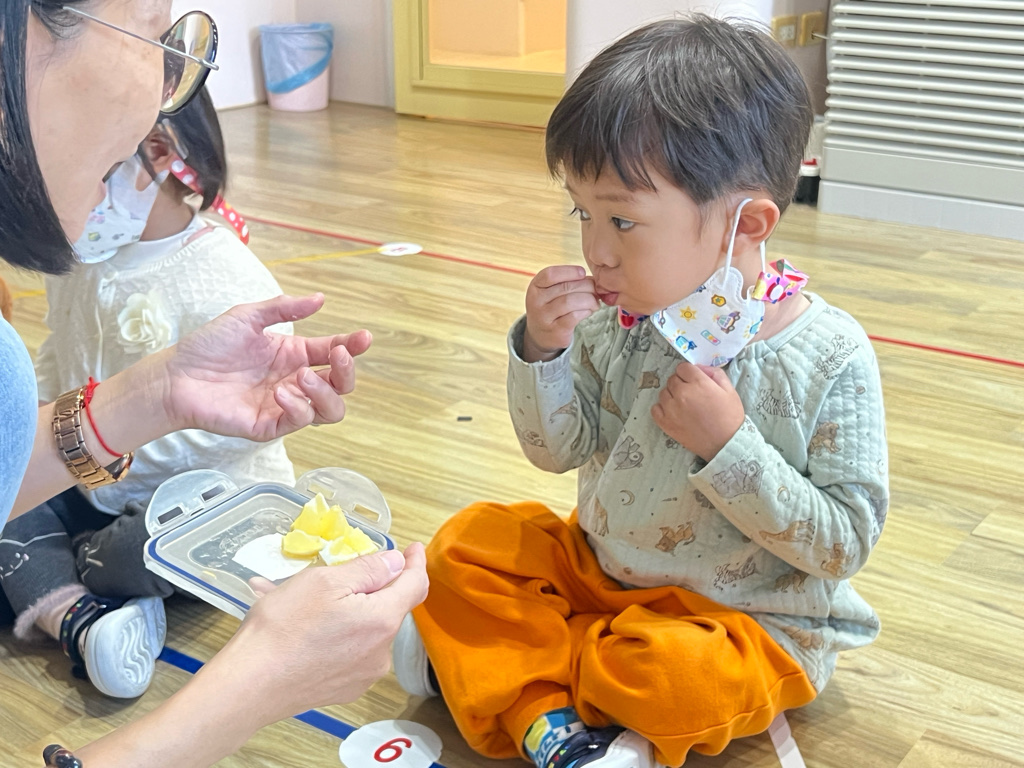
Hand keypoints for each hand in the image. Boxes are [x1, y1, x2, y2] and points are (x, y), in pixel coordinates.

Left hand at [161, 294, 371, 439]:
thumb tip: (320, 299)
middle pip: (341, 385)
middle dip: (347, 371)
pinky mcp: (270, 425)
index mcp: (294, 355)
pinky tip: (281, 392)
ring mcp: (284, 405)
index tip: (363, 337)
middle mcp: (294, 381)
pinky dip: (298, 408)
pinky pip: (299, 422)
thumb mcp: (248, 317)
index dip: (352, 346)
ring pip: (330, 411)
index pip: (333, 353)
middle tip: (338, 355)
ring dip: (326, 393)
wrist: (177, 375)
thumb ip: (284, 308)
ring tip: (303, 378)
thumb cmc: (208, 346)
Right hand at [227, 543, 429, 724]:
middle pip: (388, 608)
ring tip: (301, 600)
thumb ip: (369, 569)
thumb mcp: (325, 581)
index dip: (415, 563)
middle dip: (368, 588)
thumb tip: (397, 562)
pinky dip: (332, 633)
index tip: (412, 549)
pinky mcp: (345, 689)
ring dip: (344, 610)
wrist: (249, 685)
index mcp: (382, 621)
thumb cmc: (284, 627)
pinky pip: (348, 650)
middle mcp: (381, 652)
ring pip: (364, 629)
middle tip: (335, 575)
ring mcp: (363, 674)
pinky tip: (300, 626)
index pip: (415, 585)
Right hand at [523, 265, 597, 361]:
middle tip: (596, 290)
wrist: (542, 335)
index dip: (570, 271)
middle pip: (565, 287)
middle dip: (586, 286)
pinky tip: (589, 311)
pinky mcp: (555, 331)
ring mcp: (544, 317)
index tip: (583, 273)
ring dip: (589, 300)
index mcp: (535, 287)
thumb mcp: (552, 292)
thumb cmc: (552, 308)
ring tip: (594, 302)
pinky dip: (586, 311)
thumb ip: (568, 282)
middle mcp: (536, 302)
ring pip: (570, 301)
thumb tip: (593, 280)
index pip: (551, 274)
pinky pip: (574, 316)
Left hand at [651, 362, 745, 460]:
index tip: (694, 381)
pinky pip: (655, 409)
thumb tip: (699, 367)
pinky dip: (662, 408)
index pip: (683, 367)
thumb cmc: (730, 416)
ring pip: (663, 393)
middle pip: (672, 379)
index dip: (689, 373)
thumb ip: (714, 373)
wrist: (725, 444)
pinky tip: (673, 412)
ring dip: (672, 395)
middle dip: (681, 383)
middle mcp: (682, 394)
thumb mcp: (729, 389)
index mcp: (698, 383)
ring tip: (684, 405)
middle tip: (692, 395)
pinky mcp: (665, 423)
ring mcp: (671, 409)